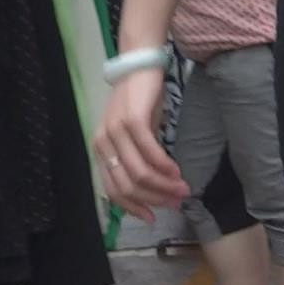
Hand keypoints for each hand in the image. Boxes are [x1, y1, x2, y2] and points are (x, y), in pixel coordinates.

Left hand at [93, 68, 187, 222]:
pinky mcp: (132, 120)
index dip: (133, 207)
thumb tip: (157, 187)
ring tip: (183, 188)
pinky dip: (165, 166)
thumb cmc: (139, 102)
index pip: (113, 190)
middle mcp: (103, 143)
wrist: (138, 67)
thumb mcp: (133, 135)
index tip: (154, 217)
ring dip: (164, 185)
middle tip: (177, 201)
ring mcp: (116, 131)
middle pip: (128, 185)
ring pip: (139, 172)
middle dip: (154, 198)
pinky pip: (149, 152)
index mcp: (100, 150)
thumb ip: (138, 159)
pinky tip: (177, 171)